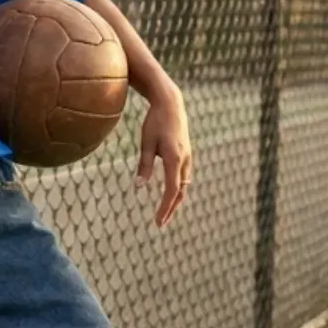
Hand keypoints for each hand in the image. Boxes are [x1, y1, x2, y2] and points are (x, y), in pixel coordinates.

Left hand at [136, 81, 191, 227]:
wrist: (170, 104)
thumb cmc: (155, 122)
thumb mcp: (146, 143)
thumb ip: (144, 166)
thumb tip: (139, 187)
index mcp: (174, 159)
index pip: (171, 190)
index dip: (165, 208)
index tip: (157, 221)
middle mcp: (184, 160)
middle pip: (180, 191)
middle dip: (171, 208)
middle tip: (160, 223)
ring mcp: (188, 157)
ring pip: (184, 184)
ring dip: (175, 199)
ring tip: (164, 212)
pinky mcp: (187, 153)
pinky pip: (184, 176)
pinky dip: (178, 188)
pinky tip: (170, 192)